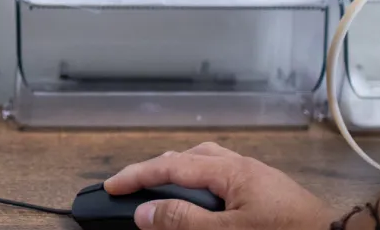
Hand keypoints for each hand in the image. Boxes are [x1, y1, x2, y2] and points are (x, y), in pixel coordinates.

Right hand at [104, 142, 339, 229]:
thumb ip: (185, 221)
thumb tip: (145, 210)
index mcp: (230, 171)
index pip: (170, 166)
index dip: (137, 176)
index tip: (110, 185)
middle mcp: (243, 166)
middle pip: (188, 157)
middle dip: (157, 171)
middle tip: (133, 190)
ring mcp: (258, 177)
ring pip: (208, 164)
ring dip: (180, 175)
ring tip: (164, 193)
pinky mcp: (269, 191)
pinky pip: (224, 177)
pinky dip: (202, 184)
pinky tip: (204, 203)